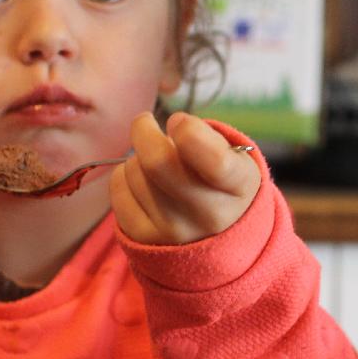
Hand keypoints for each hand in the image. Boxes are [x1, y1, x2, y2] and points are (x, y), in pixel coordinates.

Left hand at [111, 111, 260, 244]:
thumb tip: (167, 128)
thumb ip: (204, 138)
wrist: (216, 231)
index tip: (178, 121)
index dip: (189, 131)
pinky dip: (124, 175)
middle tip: (146, 123)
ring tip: (156, 164)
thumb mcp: (233, 155)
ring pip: (133, 171)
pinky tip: (142, 181)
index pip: (215, 161)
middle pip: (157, 162)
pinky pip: (118, 188)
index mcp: (239, 187)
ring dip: (137, 157)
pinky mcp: (145, 237)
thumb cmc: (221, 179)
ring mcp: (175, 231)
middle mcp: (210, 215)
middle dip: (144, 131)